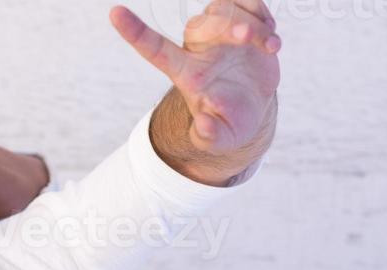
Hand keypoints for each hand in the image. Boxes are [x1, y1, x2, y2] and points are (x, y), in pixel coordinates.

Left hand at [111, 1, 280, 155]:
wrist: (250, 109)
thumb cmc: (228, 124)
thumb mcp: (219, 139)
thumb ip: (209, 135)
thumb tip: (203, 126)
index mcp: (185, 72)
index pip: (154, 49)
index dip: (135, 32)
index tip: (114, 13)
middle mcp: (198, 47)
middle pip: (202, 23)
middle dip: (227, 24)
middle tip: (248, 38)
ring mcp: (220, 33)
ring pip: (225, 7)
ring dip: (252, 21)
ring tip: (271, 46)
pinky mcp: (242, 23)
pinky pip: (247, 3)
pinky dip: (263, 15)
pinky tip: (272, 40)